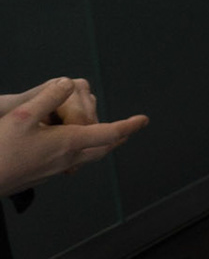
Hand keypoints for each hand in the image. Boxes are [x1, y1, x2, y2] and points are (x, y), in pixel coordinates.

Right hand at [0, 78, 147, 197]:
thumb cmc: (0, 148)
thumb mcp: (22, 116)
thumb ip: (48, 98)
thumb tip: (69, 84)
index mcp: (69, 142)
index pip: (109, 133)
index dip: (128, 125)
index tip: (144, 120)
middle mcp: (68, 158)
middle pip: (103, 149)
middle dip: (119, 137)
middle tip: (131, 129)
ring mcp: (56, 169)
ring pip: (89, 157)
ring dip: (102, 145)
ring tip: (108, 136)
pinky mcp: (44, 175)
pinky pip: (74, 161)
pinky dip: (84, 151)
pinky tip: (75, 147)